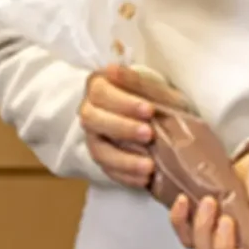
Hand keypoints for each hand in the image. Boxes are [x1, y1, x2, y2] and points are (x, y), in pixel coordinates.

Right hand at [79, 63, 156, 188]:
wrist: (158, 120)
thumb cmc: (153, 97)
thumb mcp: (153, 86)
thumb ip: (137, 81)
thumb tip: (113, 69)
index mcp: (99, 86)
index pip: (100, 92)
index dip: (123, 102)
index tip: (148, 110)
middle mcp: (90, 112)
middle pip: (92, 119)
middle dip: (121, 128)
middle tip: (149, 134)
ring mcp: (93, 138)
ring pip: (97, 150)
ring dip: (123, 159)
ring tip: (149, 166)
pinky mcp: (102, 160)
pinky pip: (107, 172)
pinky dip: (126, 177)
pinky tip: (145, 179)